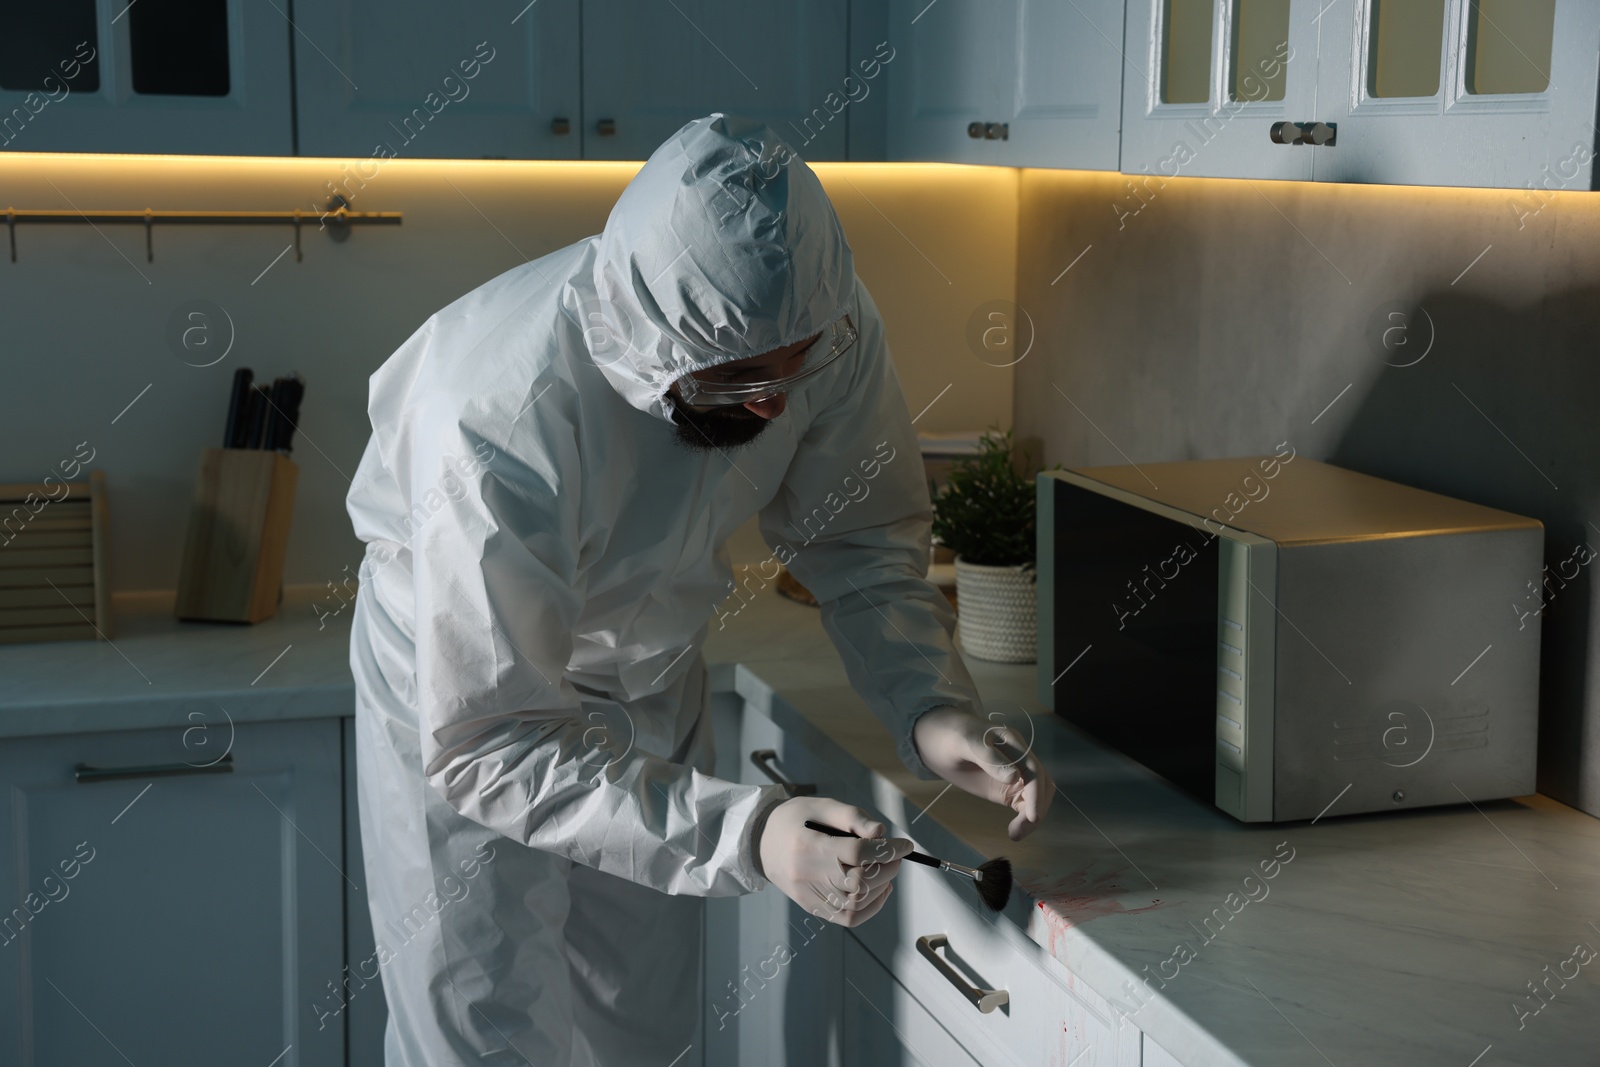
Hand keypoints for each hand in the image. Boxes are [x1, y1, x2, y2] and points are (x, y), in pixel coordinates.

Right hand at [755, 796, 911, 926]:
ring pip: (856, 903)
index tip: (905, 845)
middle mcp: (807, 874)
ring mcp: (808, 895)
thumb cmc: (794, 819)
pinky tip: (879, 891)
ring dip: (881, 888)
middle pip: (858, 881)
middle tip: (895, 856)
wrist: (759, 842)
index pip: (856, 853)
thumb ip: (853, 817)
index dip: (886, 850)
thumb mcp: (821, 806)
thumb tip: (882, 834)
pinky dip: (871, 908)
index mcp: (808, 844)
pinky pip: (847, 917)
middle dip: (887, 868)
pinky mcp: (811, 907)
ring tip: (887, 870)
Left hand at [912, 706, 1052, 839]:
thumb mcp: (965, 743)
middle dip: (1036, 808)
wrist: (937, 737)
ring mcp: (1015, 772)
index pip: (1033, 770)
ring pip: (1037, 795)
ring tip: (1015, 834)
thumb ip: (988, 758)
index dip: (1036, 793)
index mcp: (1012, 742)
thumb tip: (1014, 778)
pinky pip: (1025, 802)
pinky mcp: (1008, 786)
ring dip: (1033, 816)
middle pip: (1042, 784)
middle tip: (1017, 832)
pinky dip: (1025, 817)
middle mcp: (1019, 757)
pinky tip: (1014, 830)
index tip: (1031, 817)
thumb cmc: (950, 735)